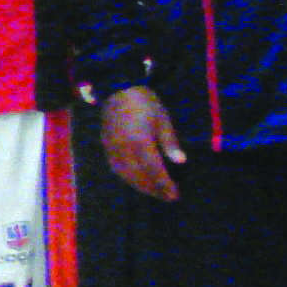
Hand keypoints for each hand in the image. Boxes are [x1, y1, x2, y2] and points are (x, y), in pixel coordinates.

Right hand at [99, 85, 183, 201]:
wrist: (118, 89)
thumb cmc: (145, 102)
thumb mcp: (163, 119)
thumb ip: (170, 142)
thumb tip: (180, 162)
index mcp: (140, 142)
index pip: (154, 170)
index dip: (164, 185)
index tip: (175, 195)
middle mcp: (124, 150)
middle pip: (139, 177)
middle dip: (153, 189)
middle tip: (167, 197)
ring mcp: (112, 149)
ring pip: (125, 175)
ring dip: (140, 187)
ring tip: (153, 192)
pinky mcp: (106, 147)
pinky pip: (116, 168)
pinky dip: (127, 178)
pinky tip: (135, 180)